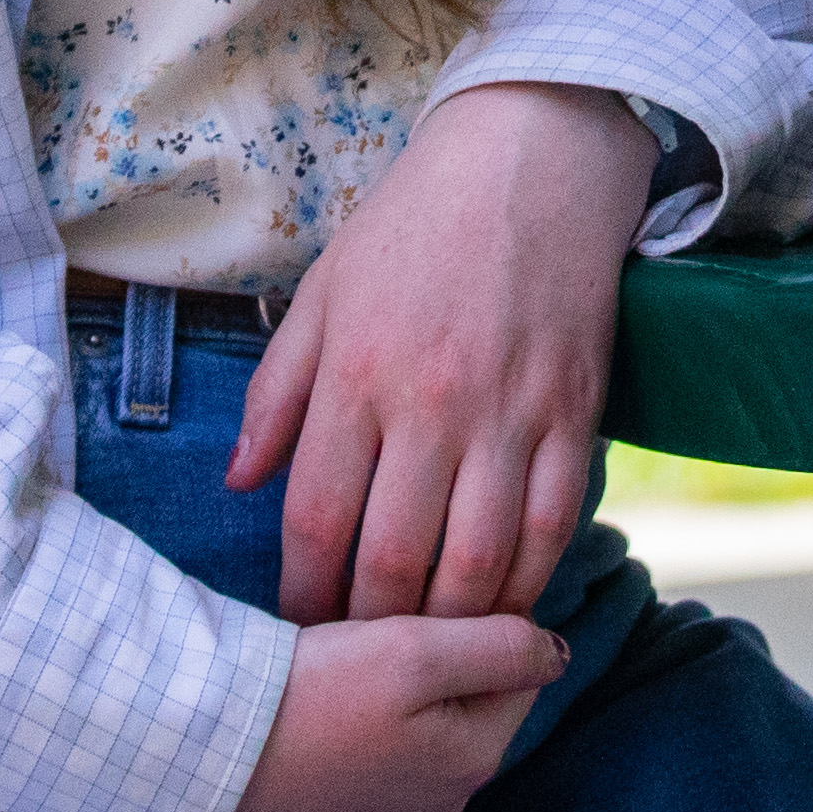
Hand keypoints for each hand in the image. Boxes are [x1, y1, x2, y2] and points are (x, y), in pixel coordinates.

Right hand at [217, 614, 565, 811]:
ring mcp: (396, 804)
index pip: (520, 663)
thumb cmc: (313, 698)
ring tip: (356, 631)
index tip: (437, 573)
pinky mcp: (350, 801)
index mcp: (475, 759)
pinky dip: (371, 700)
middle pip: (476, 689)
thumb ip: (498, 645)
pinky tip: (334, 673)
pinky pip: (386, 736)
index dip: (487, 606)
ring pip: (430, 711)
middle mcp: (447, 794)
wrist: (204, 755)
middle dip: (447, 641)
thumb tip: (557, 649)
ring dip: (406, 670)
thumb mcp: (415, 655)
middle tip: (390, 600)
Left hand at [229, 80, 657, 621]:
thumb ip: (277, 391)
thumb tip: (237, 481)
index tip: (300, 622)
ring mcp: (511, 415)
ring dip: (450, 625)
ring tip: (427, 643)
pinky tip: (504, 604)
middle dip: (370, 627)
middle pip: (394, 560)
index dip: (304, 592)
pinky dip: (529, 583)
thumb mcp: (323, 292)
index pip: (318, 519)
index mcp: (357, 373)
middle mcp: (432, 404)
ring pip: (479, 565)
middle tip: (361, 651)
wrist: (529, 160)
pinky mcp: (575, 415)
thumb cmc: (413, 227)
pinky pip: (553, 529)